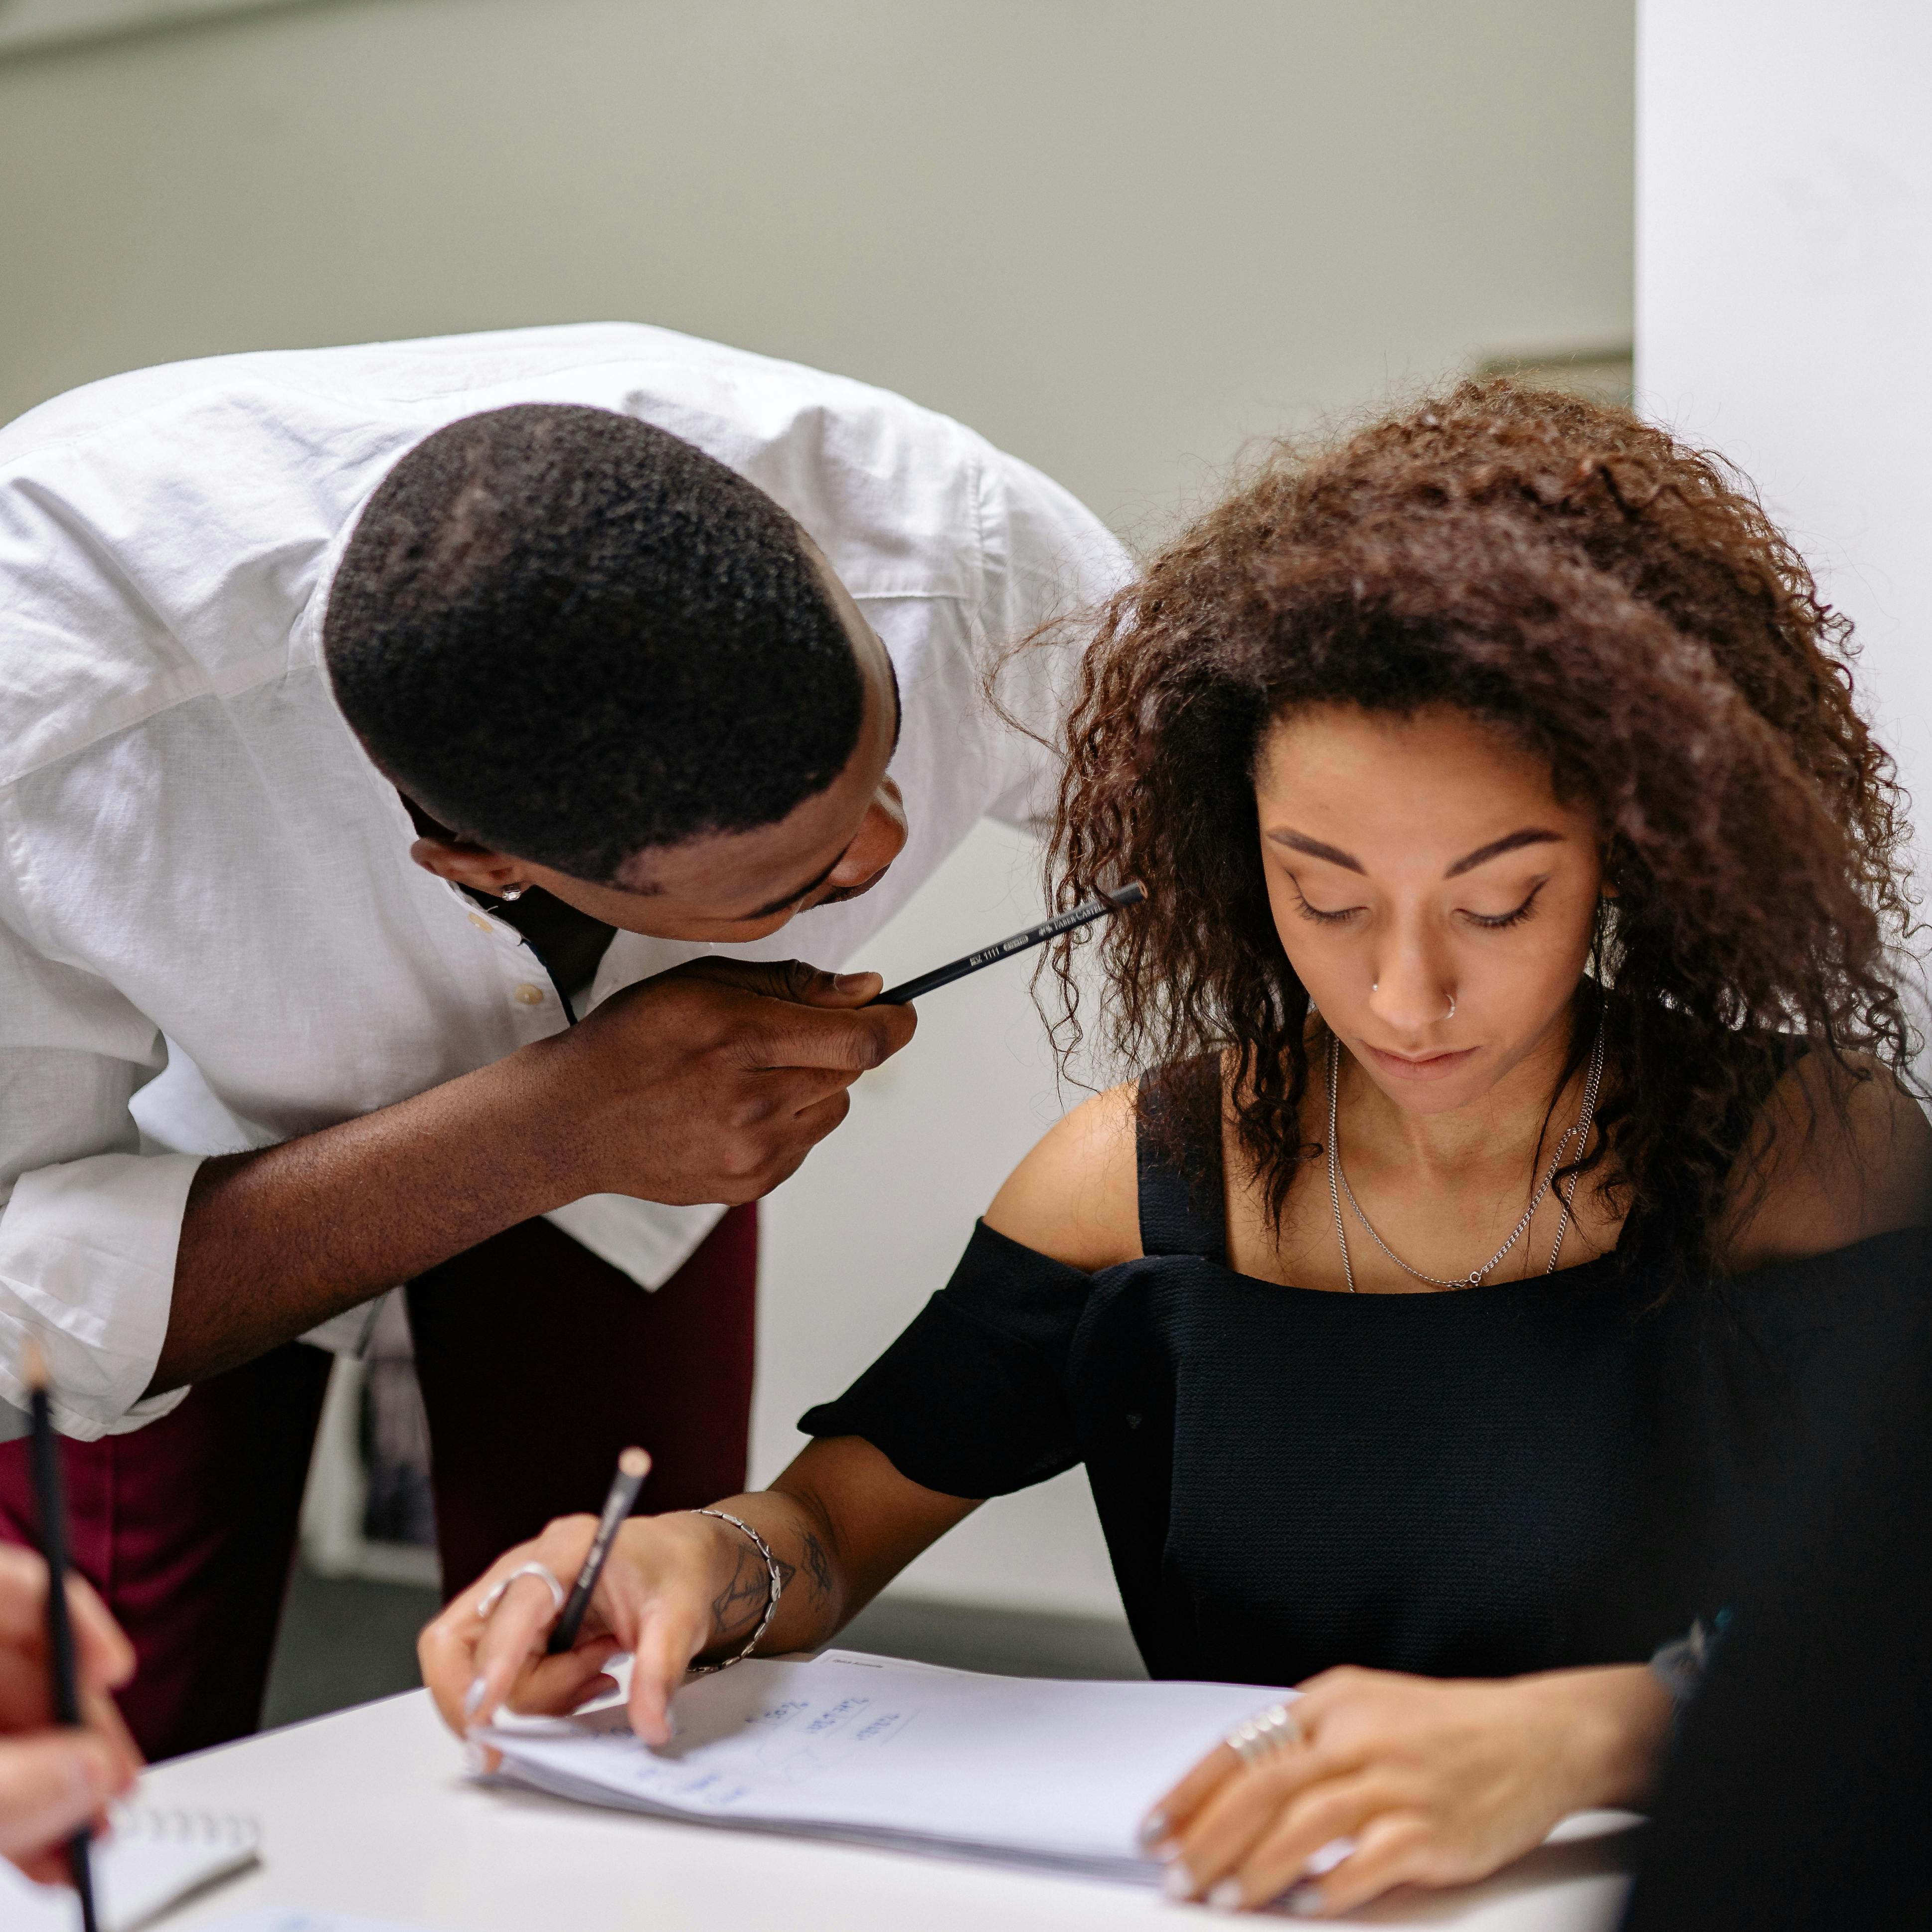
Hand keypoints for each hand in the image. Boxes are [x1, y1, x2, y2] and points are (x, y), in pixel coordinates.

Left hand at [0, 1546, 141, 1884]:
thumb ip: (3, 1787)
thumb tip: (91, 1775)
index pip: (14, 1586)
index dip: (73, 1621)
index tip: (113, 1671)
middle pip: (18, 1666)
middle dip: (77, 1732)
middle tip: (118, 1787)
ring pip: (9, 1729)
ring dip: (57, 1783)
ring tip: (88, 1837)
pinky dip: (20, 1810)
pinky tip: (47, 1852)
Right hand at [419, 1506, 794, 1751]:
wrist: (675, 1559)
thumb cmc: (672, 1572)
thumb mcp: (681, 1617)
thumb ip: (661, 1669)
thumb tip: (649, 1726)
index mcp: (567, 1548)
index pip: (515, 1605)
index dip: (493, 1661)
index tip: (481, 1715)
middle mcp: (526, 1568)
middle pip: (459, 1639)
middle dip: (475, 1696)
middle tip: (496, 1745)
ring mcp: (514, 1599)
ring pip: (487, 1672)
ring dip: (543, 1692)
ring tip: (601, 1669)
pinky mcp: (516, 1627)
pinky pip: (505, 1679)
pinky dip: (543, 1694)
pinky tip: (589, 1676)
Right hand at [538, 959, 916, 1204]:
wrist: (573, 1120)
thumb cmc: (635, 1038)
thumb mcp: (704, 983)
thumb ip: (794, 984)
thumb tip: (869, 990)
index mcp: (740, 1039)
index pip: (860, 1039)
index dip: (895, 1021)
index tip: (899, 1009)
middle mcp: (752, 1103)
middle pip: (851, 1070)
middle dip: (842, 1044)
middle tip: (793, 1033)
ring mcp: (752, 1153)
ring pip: (835, 1108)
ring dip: (817, 1084)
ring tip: (757, 1072)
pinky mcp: (749, 1185)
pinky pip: (806, 1144)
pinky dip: (792, 1120)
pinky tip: (739, 1107)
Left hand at [1145, 1663, 1671, 1915]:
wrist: (1536, 1736)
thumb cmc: (1442, 1730)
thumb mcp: (1363, 1711)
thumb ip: (1303, 1744)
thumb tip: (1228, 1795)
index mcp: (1331, 1702)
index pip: (1239, 1746)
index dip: (1188, 1792)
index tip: (1154, 1829)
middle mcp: (1357, 1735)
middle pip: (1261, 1787)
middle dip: (1207, 1838)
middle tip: (1176, 1875)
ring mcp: (1396, 1782)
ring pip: (1305, 1824)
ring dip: (1255, 1867)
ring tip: (1223, 1898)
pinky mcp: (1431, 1830)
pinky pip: (1367, 1862)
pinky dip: (1329, 1887)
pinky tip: (1303, 1905)